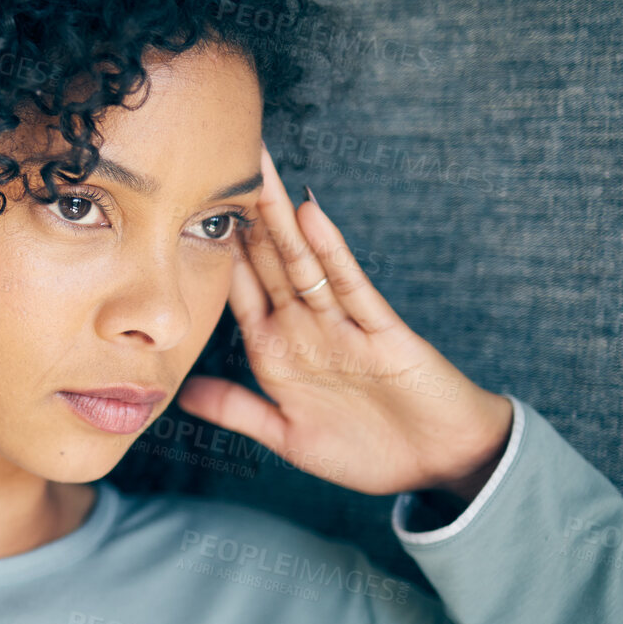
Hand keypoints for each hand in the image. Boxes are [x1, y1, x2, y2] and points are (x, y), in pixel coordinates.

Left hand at [174, 145, 512, 502]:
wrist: (439, 464)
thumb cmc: (368, 450)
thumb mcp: (289, 436)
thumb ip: (239, 409)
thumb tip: (182, 393)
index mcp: (277, 349)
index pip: (238, 288)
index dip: (213, 250)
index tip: (184, 207)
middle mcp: (306, 327)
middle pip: (267, 259)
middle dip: (244, 213)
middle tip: (216, 159)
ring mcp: (343, 325)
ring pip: (303, 260)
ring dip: (279, 216)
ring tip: (256, 169)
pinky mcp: (382, 332)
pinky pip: (350, 286)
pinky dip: (331, 251)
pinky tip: (311, 215)